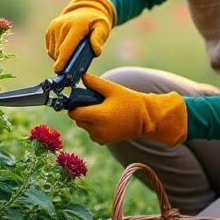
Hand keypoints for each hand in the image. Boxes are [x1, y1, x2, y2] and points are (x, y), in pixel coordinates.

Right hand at [44, 0, 114, 72]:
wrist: (85, 11)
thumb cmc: (95, 23)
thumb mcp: (102, 28)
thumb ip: (99, 39)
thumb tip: (96, 52)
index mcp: (76, 26)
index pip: (67, 46)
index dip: (62, 60)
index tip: (58, 70)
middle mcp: (62, 26)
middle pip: (59, 51)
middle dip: (64, 62)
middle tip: (74, 66)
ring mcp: (54, 27)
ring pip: (53, 51)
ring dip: (60, 58)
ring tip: (72, 55)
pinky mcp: (49, 30)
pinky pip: (49, 48)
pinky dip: (56, 53)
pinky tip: (65, 49)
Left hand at [67, 73, 187, 145]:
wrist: (146, 119)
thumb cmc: (130, 102)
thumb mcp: (112, 89)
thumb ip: (94, 82)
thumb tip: (81, 77)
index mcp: (98, 116)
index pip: (74, 113)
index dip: (74, 105)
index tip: (81, 98)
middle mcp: (96, 130)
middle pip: (78, 119)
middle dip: (82, 110)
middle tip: (94, 102)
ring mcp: (99, 137)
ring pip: (84, 126)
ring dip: (88, 118)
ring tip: (102, 109)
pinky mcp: (103, 142)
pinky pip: (91, 132)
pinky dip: (94, 125)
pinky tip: (106, 118)